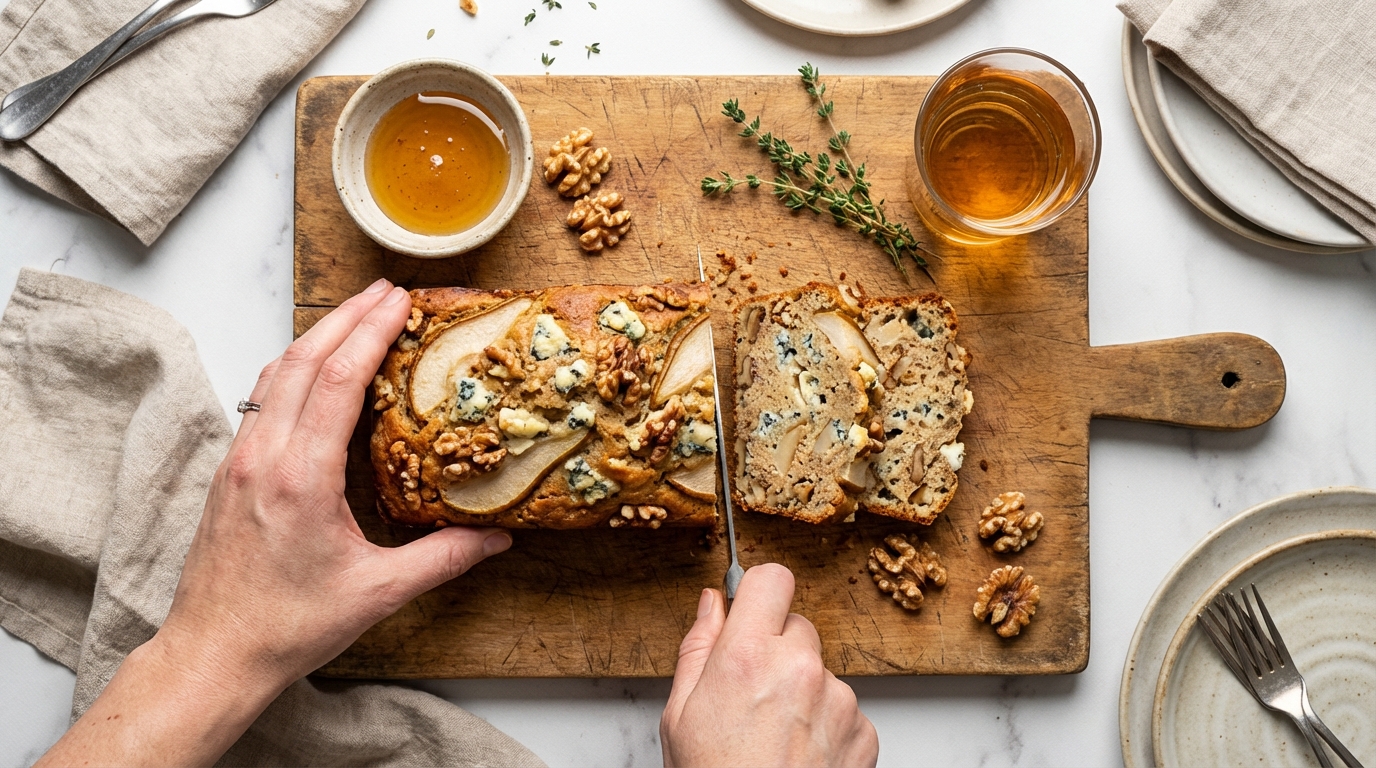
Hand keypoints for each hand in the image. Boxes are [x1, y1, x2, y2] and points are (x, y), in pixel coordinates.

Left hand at [159, 278, 510, 685]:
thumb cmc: (288, 627)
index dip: (370, 333)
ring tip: (354, 315)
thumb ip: (443, 558)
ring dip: (316, 338)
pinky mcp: (229, 474)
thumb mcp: (377, 593)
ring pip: (275, 375)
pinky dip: (293, 369)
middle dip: (345, 317)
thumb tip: (498, 537)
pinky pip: (262, 401)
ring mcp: (239, 462)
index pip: (337, 381)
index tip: (399, 301)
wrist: (213, 654)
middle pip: (302, 361)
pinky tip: (314, 370)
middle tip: (385, 290)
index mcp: (301, 478)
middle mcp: (263, 458)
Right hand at [660, 564, 877, 767]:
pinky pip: (845, 707)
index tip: (753, 609)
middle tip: (753, 693)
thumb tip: (712, 603)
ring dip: (803, 691)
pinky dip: (827, 725)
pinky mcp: (863, 730)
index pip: (773, 579)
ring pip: (821, 670)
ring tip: (775, 736)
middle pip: (798, 626)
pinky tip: (799, 753)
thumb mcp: (680, 713)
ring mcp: (837, 699)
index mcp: (748, 656)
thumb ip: (698, 647)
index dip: (760, 592)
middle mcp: (799, 668)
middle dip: (778, 649)